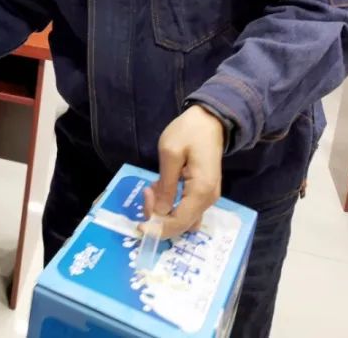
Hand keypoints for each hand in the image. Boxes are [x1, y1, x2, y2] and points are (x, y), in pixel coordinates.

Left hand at [143, 105, 224, 238]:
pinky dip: (171, 206)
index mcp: (201, 191)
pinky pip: (186, 209)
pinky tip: (160, 188)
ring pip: (183, 219)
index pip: (179, 222)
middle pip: (181, 224)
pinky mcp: (203, 193)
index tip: (139, 222)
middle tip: (147, 192)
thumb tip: (159, 213)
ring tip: (152, 189)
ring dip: (164, 212)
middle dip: (158, 217)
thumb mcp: (170, 153)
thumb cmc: (188, 132)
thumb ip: (165, 185)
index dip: (158, 228)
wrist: (209, 120)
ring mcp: (207, 197)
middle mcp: (207, 200)